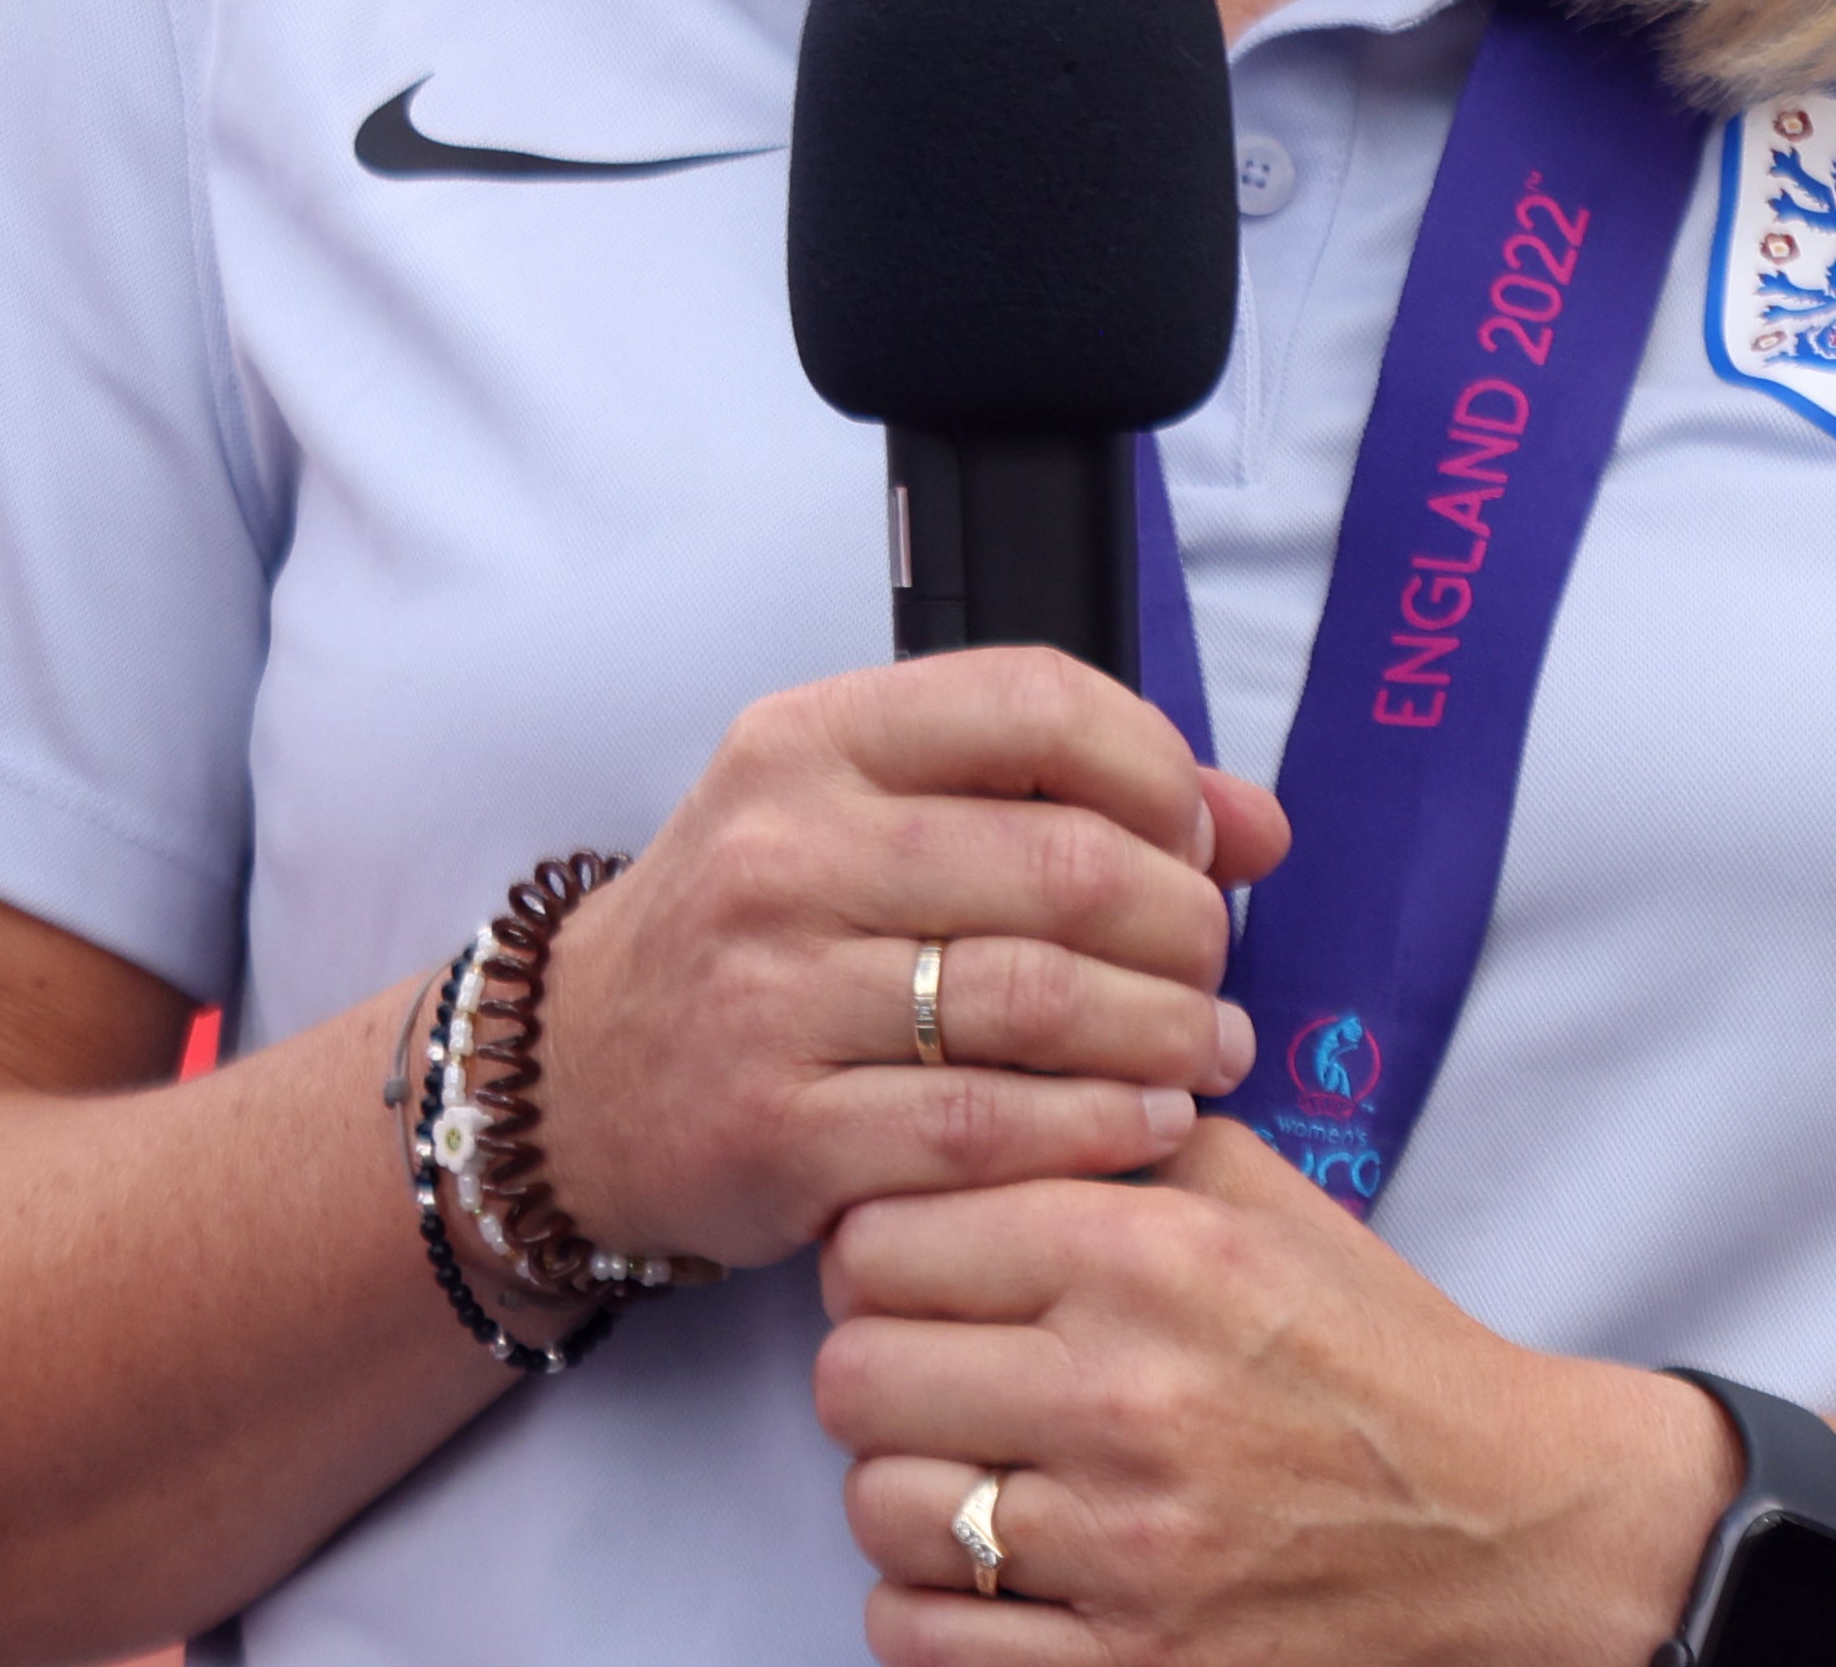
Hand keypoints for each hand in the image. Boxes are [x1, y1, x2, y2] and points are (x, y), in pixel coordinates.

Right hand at [524, 653, 1286, 1274]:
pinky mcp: (783, 1129)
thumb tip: (1255, 822)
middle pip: (1069, 866)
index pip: (1035, 705)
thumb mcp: (865, 819)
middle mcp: (783, 851)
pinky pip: (993, 1129)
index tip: (1193, 838)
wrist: (580, 1076)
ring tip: (1209, 1050)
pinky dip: (1101, 1130)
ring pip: (1045, 1002)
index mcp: (808, 742)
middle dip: (1187, 925)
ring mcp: (774, 992)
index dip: (1157, 769)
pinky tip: (1147, 1125)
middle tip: (1214, 969)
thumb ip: (1054, 800)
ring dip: (1169, 1034)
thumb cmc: (758, 935)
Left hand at [817, 1124, 1728, 1661]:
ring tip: (969, 1471)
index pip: (873, 1241)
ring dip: (905, 1492)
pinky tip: (987, 1570)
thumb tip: (948, 1088)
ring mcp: (1132, 1549)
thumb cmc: (1363, 1343)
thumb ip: (1096, 1119)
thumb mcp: (1250, 1187)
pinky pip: (921, 1641)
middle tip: (932, 1376)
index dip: (876, 1255)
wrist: (1508, 1523)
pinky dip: (932, 1609)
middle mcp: (1128, 1398)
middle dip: (880, 1370)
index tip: (916, 1277)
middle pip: (852, 1377)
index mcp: (1144, 1257)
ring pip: (878, 1509)